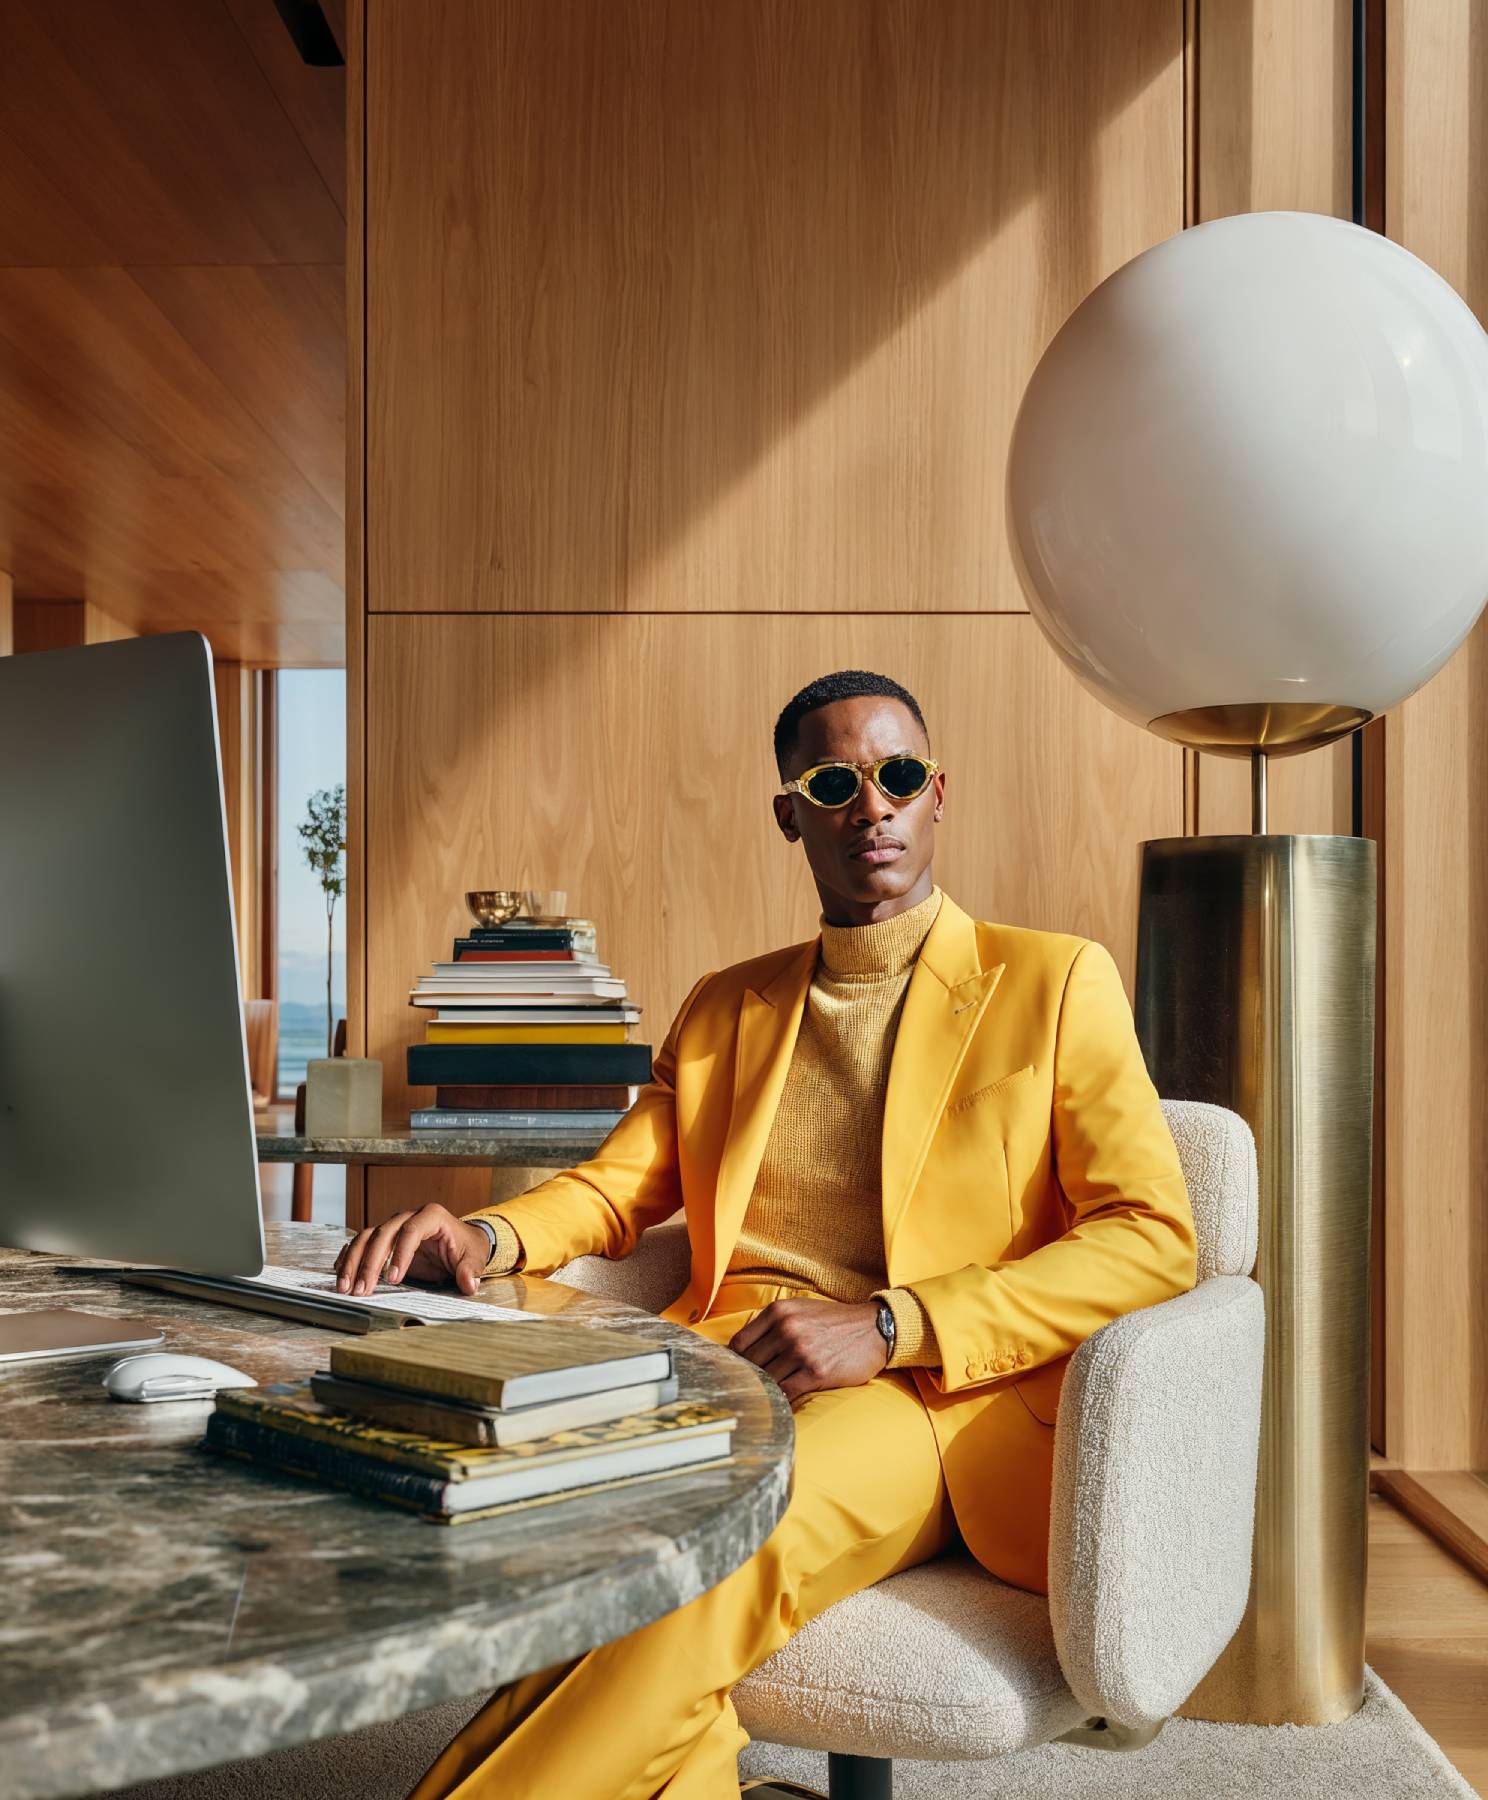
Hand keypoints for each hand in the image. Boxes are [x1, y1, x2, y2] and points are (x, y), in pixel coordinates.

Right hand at [334, 1205, 490, 1297]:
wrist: (460, 1241)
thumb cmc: (465, 1247)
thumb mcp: (473, 1257)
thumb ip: (469, 1271)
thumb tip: (468, 1284)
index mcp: (432, 1216)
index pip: (411, 1231)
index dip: (401, 1254)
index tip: (394, 1279)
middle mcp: (409, 1216)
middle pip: (383, 1234)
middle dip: (369, 1263)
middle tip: (361, 1290)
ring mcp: (394, 1225)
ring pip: (367, 1238)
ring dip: (353, 1262)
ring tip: (345, 1287)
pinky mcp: (385, 1238)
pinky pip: (362, 1243)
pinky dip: (349, 1257)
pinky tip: (339, 1273)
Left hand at [727, 1298, 888, 1400]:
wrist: (874, 1329)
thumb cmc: (834, 1321)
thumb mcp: (800, 1309)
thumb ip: (772, 1323)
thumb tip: (742, 1348)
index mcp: (779, 1311)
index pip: (739, 1342)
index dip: (737, 1359)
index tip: (741, 1368)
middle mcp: (787, 1328)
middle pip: (750, 1363)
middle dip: (751, 1375)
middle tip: (753, 1384)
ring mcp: (801, 1351)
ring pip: (766, 1378)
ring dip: (767, 1387)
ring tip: (770, 1392)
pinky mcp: (816, 1372)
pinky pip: (785, 1391)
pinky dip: (782, 1397)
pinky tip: (785, 1396)